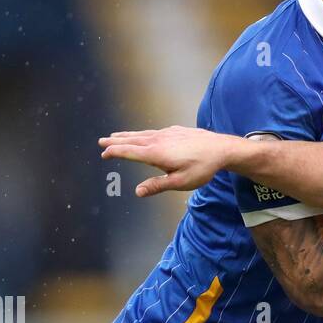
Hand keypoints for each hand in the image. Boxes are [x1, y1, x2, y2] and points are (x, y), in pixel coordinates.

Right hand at [98, 126, 232, 196]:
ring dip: (127, 136)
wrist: (220, 148)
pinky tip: (142, 136)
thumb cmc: (201, 168)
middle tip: (101, 142)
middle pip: (132, 140)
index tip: (103, 153)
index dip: (115, 152)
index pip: (130, 151)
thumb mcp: (180, 182)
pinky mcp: (175, 130)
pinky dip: (142, 134)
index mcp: (156, 154)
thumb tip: (138, 192)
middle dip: (116, 141)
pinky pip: (152, 132)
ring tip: (115, 136)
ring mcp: (166, 133)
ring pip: (142, 134)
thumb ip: (157, 186)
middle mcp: (158, 140)